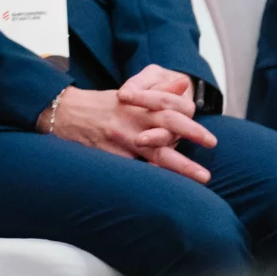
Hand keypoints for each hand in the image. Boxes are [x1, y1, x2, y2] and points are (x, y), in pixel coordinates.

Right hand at [45, 73, 215, 181]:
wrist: (64, 114)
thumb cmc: (100, 106)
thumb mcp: (129, 92)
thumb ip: (157, 89)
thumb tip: (182, 83)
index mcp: (138, 103)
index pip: (169, 105)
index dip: (188, 114)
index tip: (205, 126)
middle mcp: (132, 119)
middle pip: (167, 124)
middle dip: (192, 133)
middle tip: (212, 143)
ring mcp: (121, 139)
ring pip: (156, 152)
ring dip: (181, 166)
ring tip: (202, 177)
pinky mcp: (111, 157)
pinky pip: (136, 170)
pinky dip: (154, 180)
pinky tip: (171, 192)